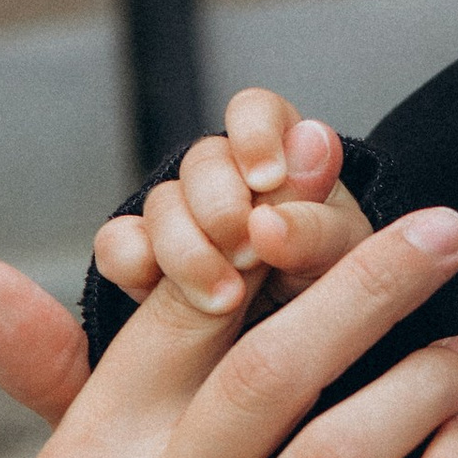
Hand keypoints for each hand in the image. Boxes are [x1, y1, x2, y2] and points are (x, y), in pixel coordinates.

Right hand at [91, 89, 366, 320]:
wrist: (293, 346)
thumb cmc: (327, 283)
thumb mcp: (339, 257)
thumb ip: (321, 210)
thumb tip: (310, 149)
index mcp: (280, 158)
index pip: (256, 111)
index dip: (255, 134)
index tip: (267, 178)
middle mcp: (226, 179)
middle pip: (203, 161)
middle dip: (222, 208)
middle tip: (249, 254)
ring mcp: (180, 215)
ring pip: (161, 205)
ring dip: (188, 251)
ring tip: (226, 298)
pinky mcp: (143, 257)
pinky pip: (118, 243)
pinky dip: (132, 261)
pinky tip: (155, 289)